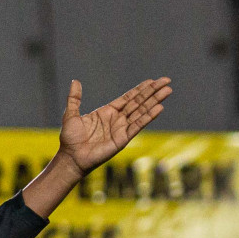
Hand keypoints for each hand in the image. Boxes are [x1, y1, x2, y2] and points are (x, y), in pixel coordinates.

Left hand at [57, 77, 171, 174]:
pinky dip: (148, 116)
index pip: (128, 98)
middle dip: (153, 91)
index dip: (140, 89)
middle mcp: (117, 119)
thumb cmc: (70, 139)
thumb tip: (75, 81)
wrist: (71, 157)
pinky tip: (159, 107)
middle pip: (139, 102)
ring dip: (155, 101)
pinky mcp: (123, 139)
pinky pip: (138, 125)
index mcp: (107, 112)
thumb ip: (75, 98)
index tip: (152, 81)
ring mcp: (121, 129)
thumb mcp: (71, 114)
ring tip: (168, 90)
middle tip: (167, 80)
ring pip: (142, 111)